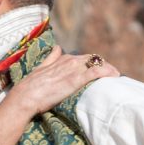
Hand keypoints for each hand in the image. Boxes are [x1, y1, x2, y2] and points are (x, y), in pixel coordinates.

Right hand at [0, 50, 118, 144]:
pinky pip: (96, 72)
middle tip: (113, 75)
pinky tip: (115, 77)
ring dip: (109, 69)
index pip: (84, 58)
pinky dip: (107, 72)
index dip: (94, 64)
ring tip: (116, 76)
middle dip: (105, 66)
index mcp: (62, 58)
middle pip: (93, 59)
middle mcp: (69, 60)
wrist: (26, 96)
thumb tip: (57, 48)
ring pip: (97, 63)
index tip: (102, 71)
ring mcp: (73, 69)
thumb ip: (51, 58)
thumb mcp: (41, 68)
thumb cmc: (31, 87)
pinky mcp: (76, 79)